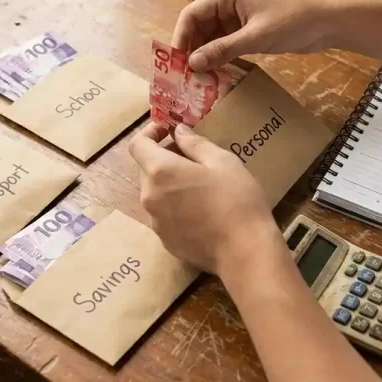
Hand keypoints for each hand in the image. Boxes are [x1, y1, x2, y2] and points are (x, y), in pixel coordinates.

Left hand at [128, 122, 283, 275]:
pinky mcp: (165, 241)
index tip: (167, 130)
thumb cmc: (236, 200)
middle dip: (163, 158)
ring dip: (169, 183)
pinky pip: (164, 215)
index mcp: (160, 172)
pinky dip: (175, 206)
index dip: (149, 133)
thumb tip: (178, 132)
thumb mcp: (222, 161)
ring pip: (155, 193)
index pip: (137, 145)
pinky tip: (201, 211)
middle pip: (145, 169)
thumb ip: (195, 143)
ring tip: (199, 185)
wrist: (244, 251)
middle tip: (191, 157)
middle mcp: (149, 196)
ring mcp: (155, 222)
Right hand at [173, 0, 330, 70]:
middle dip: (190, 50)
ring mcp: (236, 19)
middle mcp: (227, 4)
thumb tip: (192, 64)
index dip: (180, 37)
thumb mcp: (255, 37)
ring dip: (204, 56)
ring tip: (196, 80)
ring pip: (210, 38)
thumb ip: (223, 49)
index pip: (191, 14)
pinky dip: (218, 58)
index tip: (176, 63)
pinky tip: (213, 75)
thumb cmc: (292, 21)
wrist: (326, 23)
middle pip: (198, 27)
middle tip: (184, 77)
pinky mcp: (246, 31)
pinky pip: (224, 45)